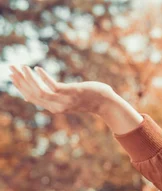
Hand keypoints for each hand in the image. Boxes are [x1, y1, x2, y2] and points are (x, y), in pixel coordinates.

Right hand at [9, 65, 142, 133]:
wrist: (106, 103)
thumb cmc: (87, 99)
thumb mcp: (65, 99)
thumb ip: (50, 98)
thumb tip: (30, 98)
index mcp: (55, 108)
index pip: (32, 98)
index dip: (20, 87)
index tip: (11, 75)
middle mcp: (57, 106)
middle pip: (32, 94)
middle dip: (20, 81)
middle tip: (10, 67)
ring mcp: (64, 101)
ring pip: (39, 91)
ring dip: (28, 79)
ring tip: (21, 66)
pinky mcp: (71, 94)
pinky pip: (53, 86)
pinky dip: (43, 78)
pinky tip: (37, 69)